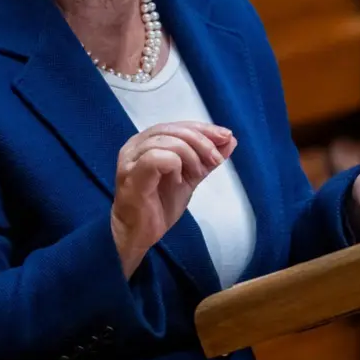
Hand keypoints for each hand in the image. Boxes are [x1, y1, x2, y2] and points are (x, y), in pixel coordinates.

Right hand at [110, 121, 236, 276]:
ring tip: (196, 174)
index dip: (203, 128)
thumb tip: (229, 139)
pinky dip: (174, 166)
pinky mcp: (131, 176)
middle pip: (172, 130)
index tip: (225, 137)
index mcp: (147, 141)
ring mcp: (130, 160)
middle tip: (216, 159)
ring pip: (166, 141)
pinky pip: (156, 158)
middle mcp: (135, 145)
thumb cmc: (159, 204)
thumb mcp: (190, 177)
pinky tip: (178, 181)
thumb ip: (206, 158)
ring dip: (190, 156)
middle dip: (201, 141)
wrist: (139, 234)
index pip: (177, 125)